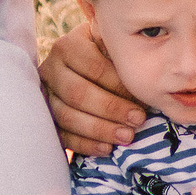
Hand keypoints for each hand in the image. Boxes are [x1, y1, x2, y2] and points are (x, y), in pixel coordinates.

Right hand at [39, 24, 144, 154]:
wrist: (83, 67)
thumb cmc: (107, 56)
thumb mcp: (114, 47)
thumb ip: (125, 56)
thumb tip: (150, 79)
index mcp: (68, 46)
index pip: (93, 67)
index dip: (119, 87)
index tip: (143, 101)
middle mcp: (51, 69)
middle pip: (77, 93)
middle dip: (111, 110)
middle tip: (138, 121)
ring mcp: (45, 95)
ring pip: (67, 116)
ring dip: (100, 130)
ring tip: (127, 137)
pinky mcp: (46, 118)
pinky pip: (61, 135)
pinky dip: (85, 144)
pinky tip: (107, 148)